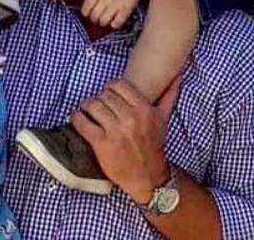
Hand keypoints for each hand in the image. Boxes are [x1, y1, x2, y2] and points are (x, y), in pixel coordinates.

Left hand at [71, 78, 180, 202]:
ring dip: (86, 106)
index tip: (108, 95)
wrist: (148, 177)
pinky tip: (78, 118)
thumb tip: (177, 76)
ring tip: (87, 111)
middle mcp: (130, 118)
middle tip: (97, 105)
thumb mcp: (163, 120)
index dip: (109, 88)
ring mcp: (115, 131)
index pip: (118, 85)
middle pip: (104, 95)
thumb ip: (169, 96)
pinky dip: (76, 118)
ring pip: (92, 105)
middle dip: (98, 99)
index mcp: (143, 109)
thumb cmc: (153, 146)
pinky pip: (83, 123)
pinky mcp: (101, 144)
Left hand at [81, 0, 144, 28]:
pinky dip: (114, 25)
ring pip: (103, 21)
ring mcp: (116, 4)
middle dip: (94, 19)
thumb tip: (87, 8)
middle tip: (97, 19)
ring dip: (103, 23)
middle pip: (94, 15)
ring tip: (106, 21)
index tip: (87, 14)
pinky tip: (114, 22)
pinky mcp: (125, 10)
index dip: (85, 12)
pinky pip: (116, 23)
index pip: (87, 5)